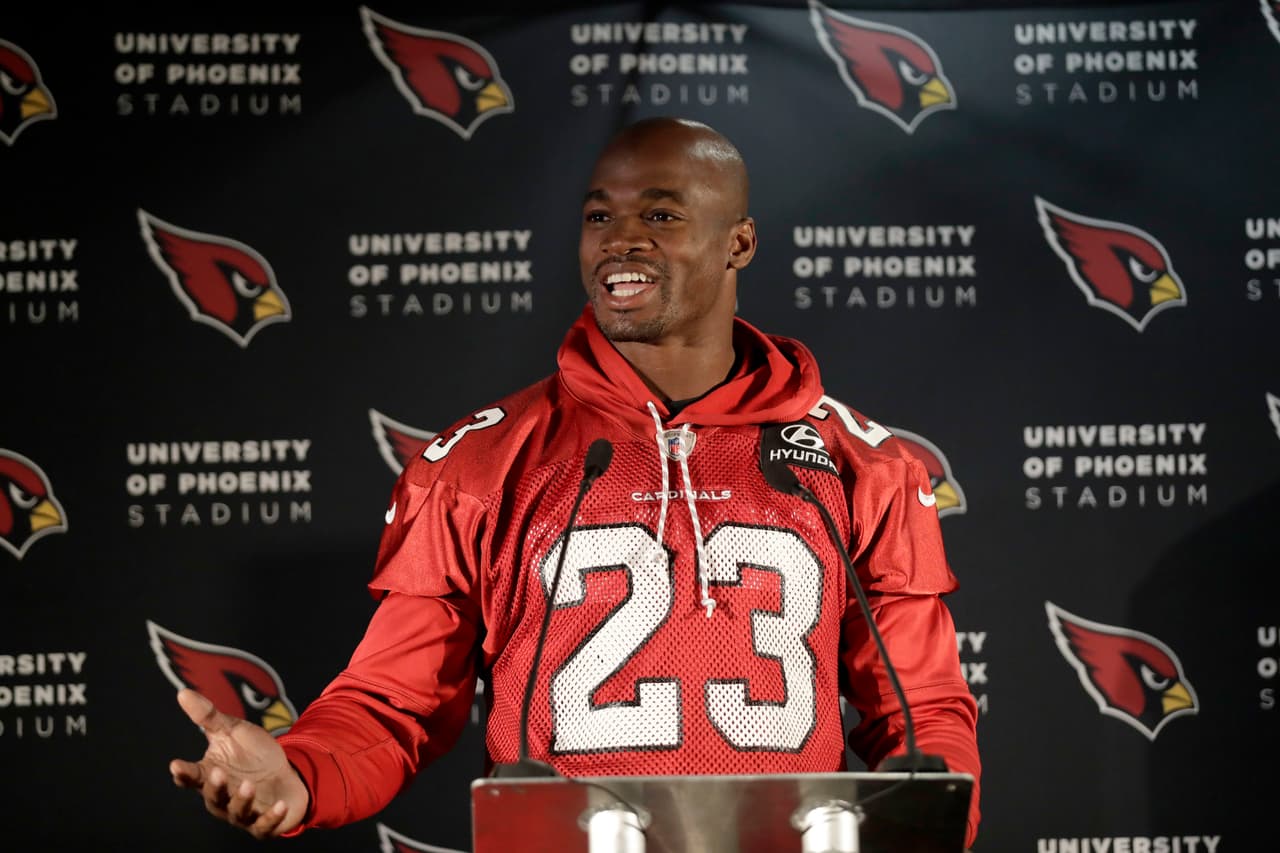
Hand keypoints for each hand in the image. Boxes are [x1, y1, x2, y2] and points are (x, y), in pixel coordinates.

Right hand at [168, 688, 309, 837]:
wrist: (285, 773)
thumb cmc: (252, 754)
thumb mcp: (232, 731)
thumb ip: (208, 717)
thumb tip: (183, 692)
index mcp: (210, 776)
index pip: (191, 777)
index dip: (183, 773)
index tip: (176, 765)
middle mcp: (223, 798)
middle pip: (214, 796)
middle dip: (216, 786)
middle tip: (217, 772)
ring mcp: (243, 813)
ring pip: (237, 812)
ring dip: (242, 801)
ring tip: (248, 786)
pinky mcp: (264, 824)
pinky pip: (265, 826)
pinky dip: (271, 818)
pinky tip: (279, 806)